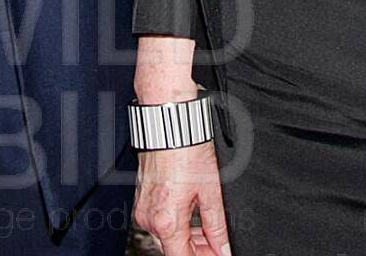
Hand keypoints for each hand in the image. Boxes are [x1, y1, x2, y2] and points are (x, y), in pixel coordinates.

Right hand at [134, 140, 231, 255]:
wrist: (169, 123)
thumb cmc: (187, 150)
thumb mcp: (211, 191)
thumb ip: (217, 225)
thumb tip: (223, 246)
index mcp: (166, 221)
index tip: (218, 255)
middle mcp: (149, 217)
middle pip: (174, 249)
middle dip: (198, 250)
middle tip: (218, 244)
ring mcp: (143, 207)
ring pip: (166, 235)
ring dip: (187, 237)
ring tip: (209, 230)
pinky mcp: (142, 196)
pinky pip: (159, 219)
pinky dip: (176, 223)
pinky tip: (192, 216)